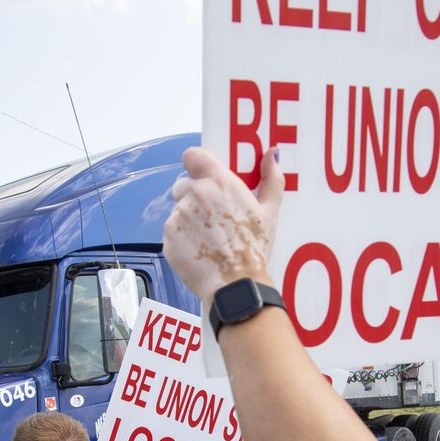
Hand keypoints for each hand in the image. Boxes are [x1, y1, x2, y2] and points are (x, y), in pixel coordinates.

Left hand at [163, 147, 283, 305]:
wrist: (235, 285)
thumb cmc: (254, 249)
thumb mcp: (269, 212)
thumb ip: (271, 179)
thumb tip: (271, 155)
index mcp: (218, 182)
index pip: (193, 156)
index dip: (196, 164)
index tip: (202, 174)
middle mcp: (194, 195)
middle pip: (183, 186)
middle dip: (194, 198)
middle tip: (213, 219)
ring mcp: (178, 217)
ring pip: (178, 211)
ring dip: (188, 221)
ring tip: (209, 240)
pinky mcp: (167, 238)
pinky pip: (172, 233)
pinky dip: (182, 240)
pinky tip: (200, 251)